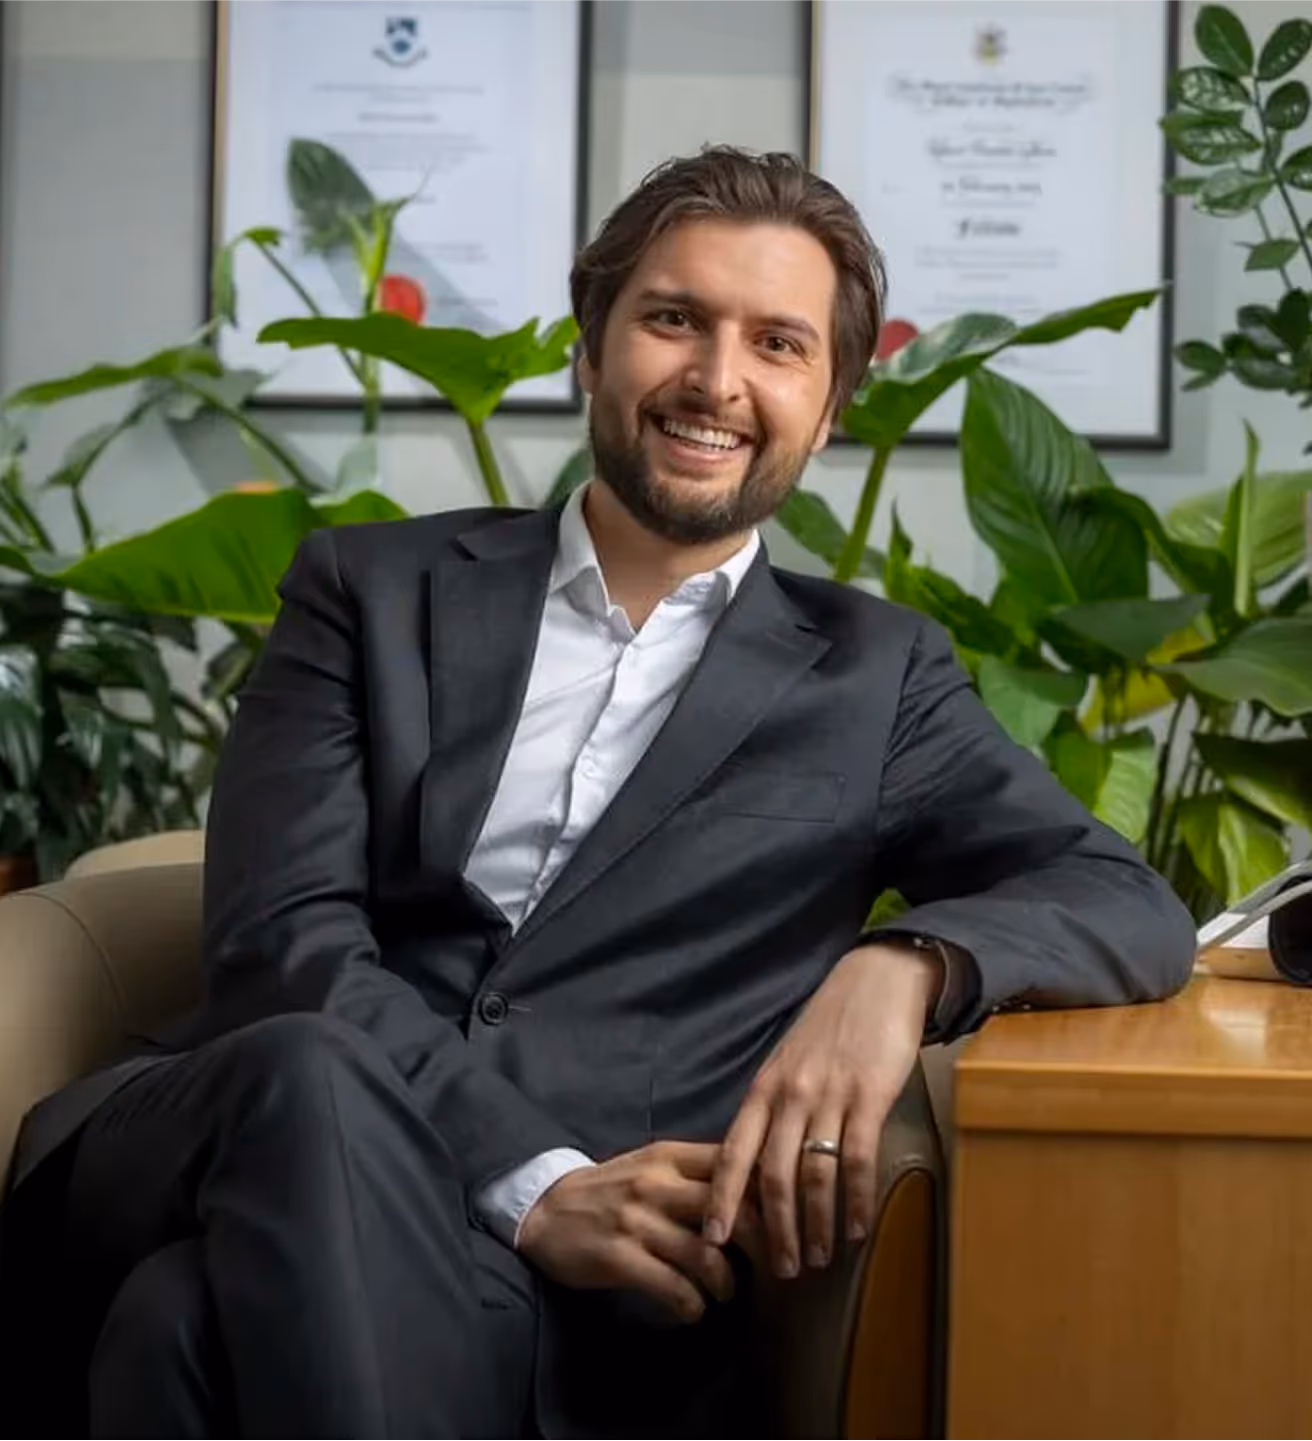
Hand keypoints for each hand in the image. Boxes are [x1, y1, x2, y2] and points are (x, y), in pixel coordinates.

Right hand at [517, 1140, 758, 1323]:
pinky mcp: (619, 1256)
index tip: (787, 1221)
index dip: (769, 1195)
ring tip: (727, 1293)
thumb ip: (698, 1173)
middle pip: (733, 1210)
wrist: (545, 1210)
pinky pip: (673, 1287)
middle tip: (774, 1268)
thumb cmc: (612, 1190)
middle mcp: (657, 1183)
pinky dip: (692, 1305)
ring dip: (727, 1283)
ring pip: (707, 1255)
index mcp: (670, 1156)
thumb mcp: (653, 1165)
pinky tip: (692, 1309)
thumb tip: (761, 1189)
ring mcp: (637, 1220)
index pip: (735, 1166)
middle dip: (763, 1245)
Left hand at [702, 942, 939, 1278]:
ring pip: (812, 1175)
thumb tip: (762, 1164)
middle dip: (773, 1230)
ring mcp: (828, 1095)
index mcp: (765, 1089)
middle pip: (770, 1176)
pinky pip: (857, 1159)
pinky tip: (860, 1227)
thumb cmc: (832, 1027)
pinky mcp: (868, 1095)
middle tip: (782, 1271)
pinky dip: (857, 1200)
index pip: (732, 1152)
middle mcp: (789, 1095)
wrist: (876, 981)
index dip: (721, 1199)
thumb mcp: (789, 1064)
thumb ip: (775, 1109)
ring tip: (821, 1258)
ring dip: (816, 1225)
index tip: (711, 1240)